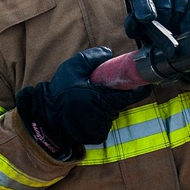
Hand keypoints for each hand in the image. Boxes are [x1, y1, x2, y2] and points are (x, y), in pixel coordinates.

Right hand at [16, 47, 149, 156]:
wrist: (47, 118)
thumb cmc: (59, 93)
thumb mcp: (72, 68)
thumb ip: (92, 57)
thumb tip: (109, 53)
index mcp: (101, 98)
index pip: (130, 95)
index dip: (139, 89)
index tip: (142, 83)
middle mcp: (104, 114)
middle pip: (120, 102)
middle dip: (115, 95)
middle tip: (101, 89)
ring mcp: (102, 127)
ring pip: (112, 112)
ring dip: (106, 106)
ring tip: (89, 102)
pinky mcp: (98, 135)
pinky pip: (105, 123)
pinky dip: (100, 117)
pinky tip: (87, 113)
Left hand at [124, 0, 189, 44]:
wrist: (180, 4)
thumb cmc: (156, 16)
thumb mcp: (142, 22)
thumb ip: (133, 27)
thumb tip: (135, 31)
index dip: (144, 8)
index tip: (147, 19)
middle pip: (164, 7)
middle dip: (165, 25)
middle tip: (165, 38)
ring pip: (180, 9)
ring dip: (178, 26)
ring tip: (176, 35)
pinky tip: (187, 31)